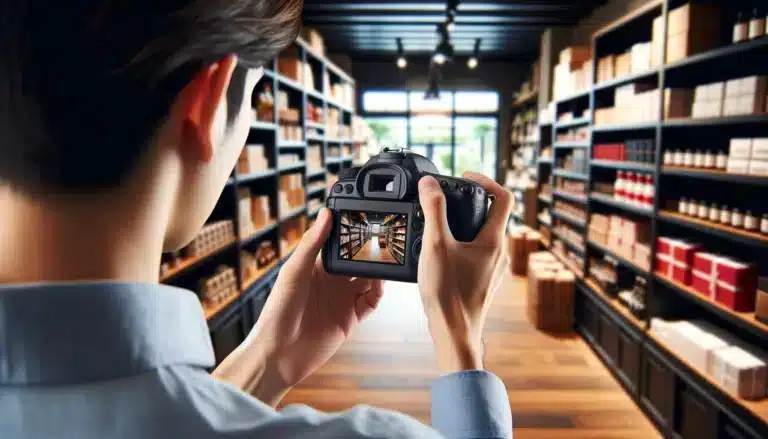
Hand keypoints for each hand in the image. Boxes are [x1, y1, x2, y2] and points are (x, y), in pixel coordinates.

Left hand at [212, 208, 382, 405]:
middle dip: (371, 252)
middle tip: (384, 240)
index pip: (339, 244)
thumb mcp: (294, 273)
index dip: (352, 233)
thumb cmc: (278, 312)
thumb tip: (326, 214)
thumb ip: (312, 245)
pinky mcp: (350, 319)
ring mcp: (341, 300)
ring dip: (378, 272)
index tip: (366, 220)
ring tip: (387, 262)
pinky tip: (379, 287)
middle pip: (357, 261)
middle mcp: (330, 281)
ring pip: (368, 280)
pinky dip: (378, 294)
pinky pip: (370, 303)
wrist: (279, 355)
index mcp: (315, 267)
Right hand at [417, 172, 511, 373]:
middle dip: (470, 202)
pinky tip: (441, 253)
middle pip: (493, 215)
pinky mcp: (484, 281)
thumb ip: (434, 211)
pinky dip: (463, 245)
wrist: (454, 334)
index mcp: (494, 240)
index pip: (504, 196)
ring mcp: (494, 269)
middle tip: (446, 199)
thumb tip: (430, 183)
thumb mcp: (436, 246)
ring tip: (440, 225)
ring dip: (465, 225)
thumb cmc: (449, 294)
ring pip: (484, 236)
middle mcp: (500, 253)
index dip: (485, 180)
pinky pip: (478, 254)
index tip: (464, 177)